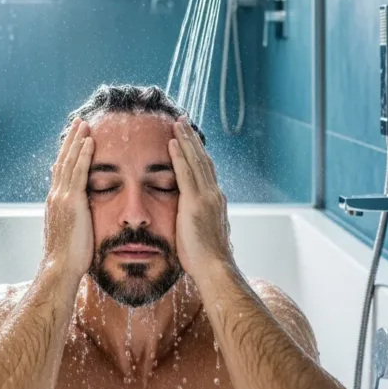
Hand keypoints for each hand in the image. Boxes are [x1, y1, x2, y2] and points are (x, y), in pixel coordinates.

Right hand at [43, 118, 94, 278]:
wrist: (60, 268)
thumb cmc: (68, 257)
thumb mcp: (69, 232)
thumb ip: (72, 218)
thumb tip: (78, 213)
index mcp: (55, 202)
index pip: (61, 171)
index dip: (67, 154)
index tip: (74, 141)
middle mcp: (55, 196)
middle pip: (63, 161)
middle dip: (71, 141)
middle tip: (78, 123)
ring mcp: (61, 197)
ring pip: (69, 162)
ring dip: (77, 141)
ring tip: (84, 124)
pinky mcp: (72, 202)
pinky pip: (79, 173)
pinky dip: (84, 155)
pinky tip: (90, 142)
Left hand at [168, 116, 231, 275]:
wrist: (215, 268)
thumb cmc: (205, 259)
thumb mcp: (202, 233)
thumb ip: (197, 220)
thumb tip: (191, 219)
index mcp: (215, 201)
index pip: (206, 169)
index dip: (197, 152)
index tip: (189, 138)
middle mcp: (214, 194)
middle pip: (202, 159)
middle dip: (192, 138)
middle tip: (183, 120)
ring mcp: (207, 197)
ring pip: (196, 160)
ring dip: (186, 140)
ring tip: (177, 122)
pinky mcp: (196, 203)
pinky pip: (186, 173)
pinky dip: (180, 156)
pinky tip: (173, 142)